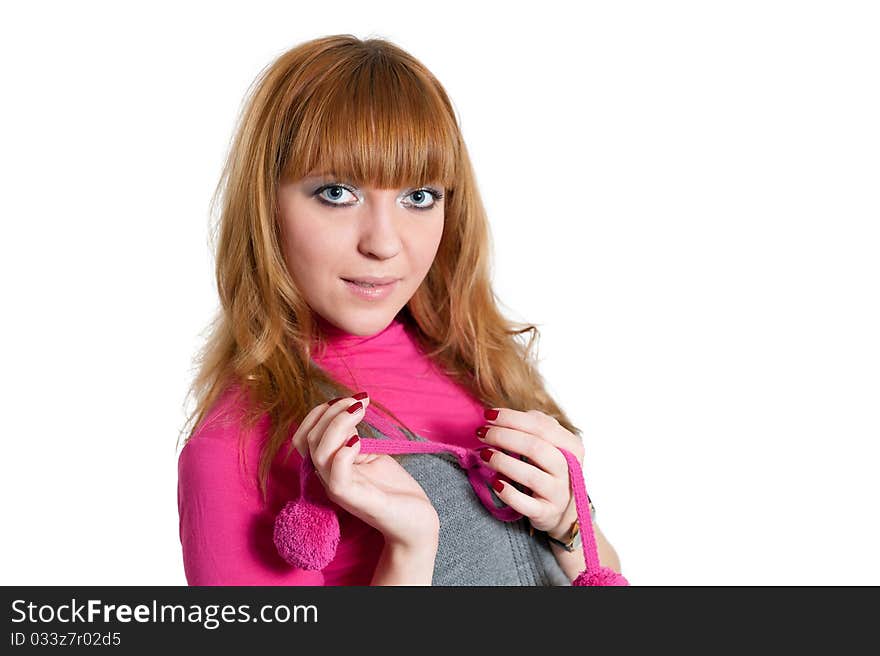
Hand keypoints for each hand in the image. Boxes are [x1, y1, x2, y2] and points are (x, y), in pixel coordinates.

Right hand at [291, 393, 439, 551]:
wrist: (417, 521)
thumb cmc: (394, 489)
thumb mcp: (372, 455)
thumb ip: (354, 437)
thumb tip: (347, 410)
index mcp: (330, 467)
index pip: (303, 437)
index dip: (317, 413)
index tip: (347, 399)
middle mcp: (329, 478)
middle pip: (309, 440)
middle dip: (331, 412)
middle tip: (359, 402)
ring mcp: (341, 490)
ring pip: (319, 454)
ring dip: (338, 424)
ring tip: (360, 411)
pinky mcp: (357, 500)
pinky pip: (337, 477)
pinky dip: (344, 453)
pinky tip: (359, 440)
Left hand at [477, 407, 584, 539]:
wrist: (562, 511)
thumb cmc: (549, 470)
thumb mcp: (551, 445)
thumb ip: (535, 426)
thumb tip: (503, 415)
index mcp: (572, 446)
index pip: (541, 426)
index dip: (512, 418)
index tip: (489, 414)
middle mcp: (569, 469)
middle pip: (535, 447)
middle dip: (503, 437)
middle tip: (482, 433)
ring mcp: (559, 493)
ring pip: (530, 475)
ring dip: (502, 462)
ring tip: (484, 454)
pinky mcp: (547, 513)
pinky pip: (525, 504)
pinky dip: (508, 492)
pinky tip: (495, 482)